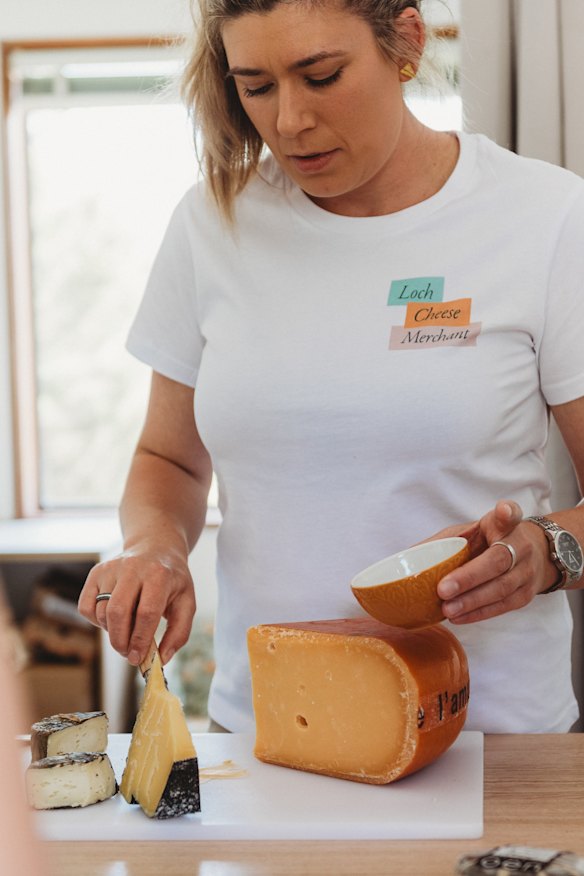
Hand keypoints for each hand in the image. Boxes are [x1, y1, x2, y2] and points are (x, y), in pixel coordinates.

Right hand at [78, 545, 195, 665]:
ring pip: (101, 612)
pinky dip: (95, 621)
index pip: (146, 613)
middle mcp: (133, 568)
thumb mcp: (186, 602)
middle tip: (128, 654)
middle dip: (121, 641)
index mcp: (159, 575)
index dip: (140, 640)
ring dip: (112, 632)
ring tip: (127, 631)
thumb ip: (179, 632)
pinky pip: (86, 607)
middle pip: (118, 613)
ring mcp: (111, 568)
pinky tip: (112, 618)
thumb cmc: (172, 580)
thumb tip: (162, 658)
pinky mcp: (96, 572)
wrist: (155, 548)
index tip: (138, 658)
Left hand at [432, 500, 550, 623]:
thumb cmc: (489, 542)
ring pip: (501, 588)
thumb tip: (405, 558)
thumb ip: (445, 542)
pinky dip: (479, 613)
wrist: (531, 557)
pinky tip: (459, 616)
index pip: (510, 514)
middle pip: (499, 560)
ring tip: (447, 608)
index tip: (503, 511)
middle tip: (443, 589)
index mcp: (505, 525)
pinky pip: (502, 606)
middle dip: (470, 576)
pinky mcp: (525, 595)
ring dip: (472, 601)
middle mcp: (521, 545)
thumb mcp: (469, 533)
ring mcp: (526, 572)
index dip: (507, 512)